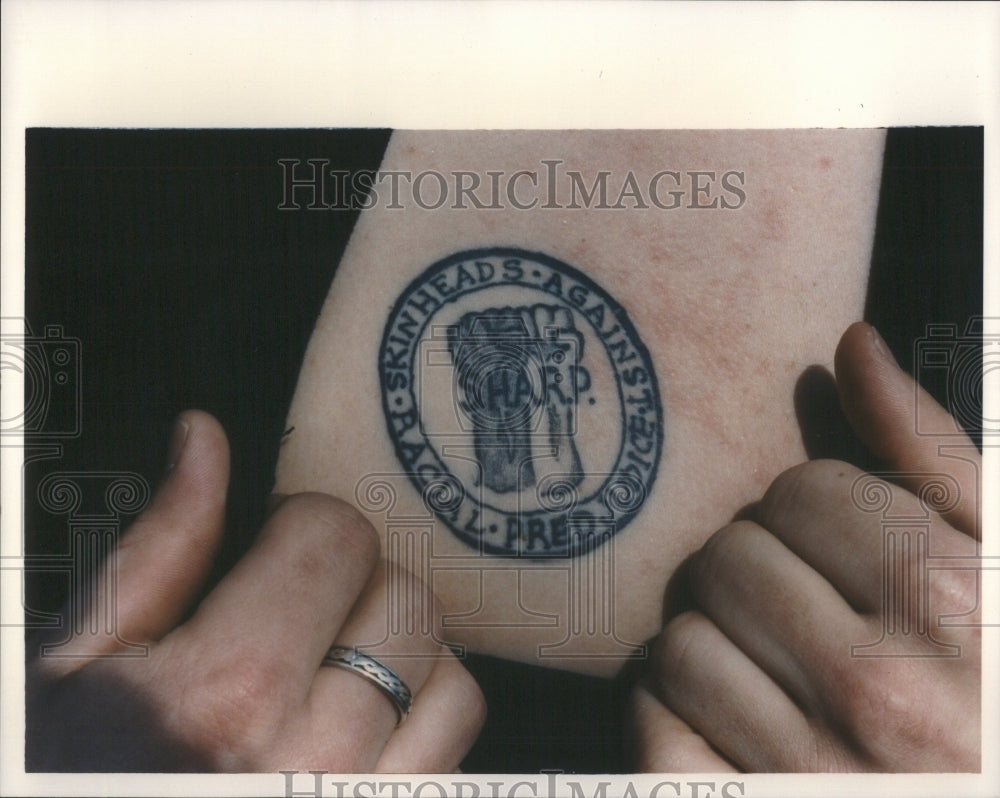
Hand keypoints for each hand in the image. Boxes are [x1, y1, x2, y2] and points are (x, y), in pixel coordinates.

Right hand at [26, 411, 484, 771]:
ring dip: (398, 651)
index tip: (277, 544)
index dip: (303, 524)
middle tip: (299, 610)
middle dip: (354, 583)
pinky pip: (458, 738)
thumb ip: (161, 548)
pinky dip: (425, 708)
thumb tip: (203, 443)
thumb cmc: (82, 773)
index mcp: (224, 696)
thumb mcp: (83, 665)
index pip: (337, 539)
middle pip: (404, 599)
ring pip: (448, 670)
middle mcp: (311, 759)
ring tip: (332, 666)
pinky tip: (364, 714)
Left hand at [630, 323, 980, 771]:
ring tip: (768, 666)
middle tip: (796, 606)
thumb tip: (854, 346)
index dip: (818, 513)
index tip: (839, 548)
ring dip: (712, 644)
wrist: (975, 788)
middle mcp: (877, 694)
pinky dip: (671, 713)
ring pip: (680, 643)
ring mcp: (808, 770)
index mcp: (950, 608)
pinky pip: (653, 727)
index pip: (803, 495)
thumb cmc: (997, 686)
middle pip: (729, 562)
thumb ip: (931, 457)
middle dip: (756, 570)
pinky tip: (727, 718)